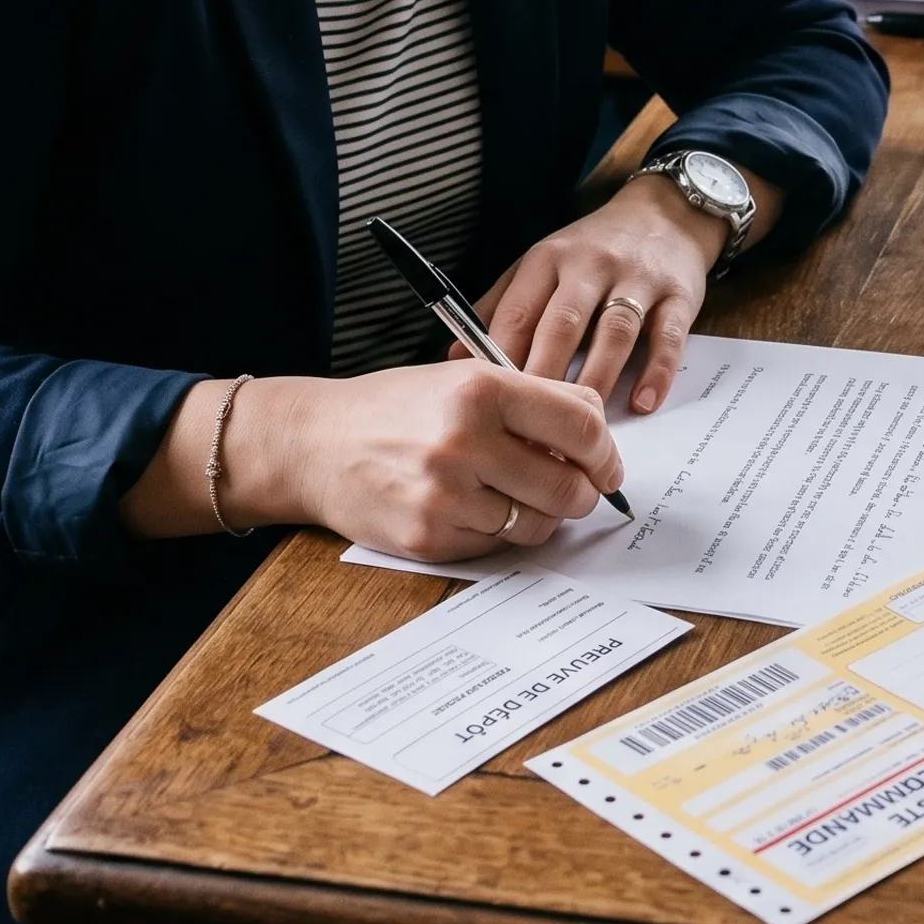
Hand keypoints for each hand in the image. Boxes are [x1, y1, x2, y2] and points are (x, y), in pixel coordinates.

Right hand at [240, 360, 622, 560]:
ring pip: (538, 524)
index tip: (607, 464)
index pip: (582, 425)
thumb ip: (532, 400)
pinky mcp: (429, 537)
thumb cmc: (396, 408)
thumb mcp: (463, 378)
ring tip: (518, 495)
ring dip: (541, 515)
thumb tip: (597, 433)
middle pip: (569, 485)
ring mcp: (446, 494)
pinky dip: (498, 531)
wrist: (316, 443)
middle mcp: (465, 440)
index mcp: (482, 388)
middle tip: (576, 488)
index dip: (606, 451)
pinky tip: (474, 508)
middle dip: (583, 492)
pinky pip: (497, 545)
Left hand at [476, 174, 720, 413]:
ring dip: (597, 378)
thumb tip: (454, 357)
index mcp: (548, 260)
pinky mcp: (678, 294)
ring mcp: (637, 279)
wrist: (664, 214)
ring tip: (583, 422)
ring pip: (614, 332)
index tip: (491, 406)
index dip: (501, 360)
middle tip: (532, 428)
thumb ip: (500, 306)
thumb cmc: (592, 251)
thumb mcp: (540, 265)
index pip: (518, 312)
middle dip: (544, 376)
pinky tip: (643, 403)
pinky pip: (667, 336)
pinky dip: (656, 371)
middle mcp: (591, 266)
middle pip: (563, 324)